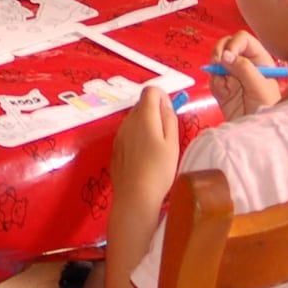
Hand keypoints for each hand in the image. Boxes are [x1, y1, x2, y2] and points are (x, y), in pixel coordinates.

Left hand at [110, 86, 180, 215]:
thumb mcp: (172, 143)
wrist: (135, 196)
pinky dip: (137, 137)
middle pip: (142, 104)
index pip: (150, 91)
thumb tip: (165, 105)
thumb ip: (169, 119)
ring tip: (156, 148)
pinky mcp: (115, 148)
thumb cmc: (159, 169)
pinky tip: (144, 157)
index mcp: (143, 116)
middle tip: (167, 134)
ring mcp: (119, 134)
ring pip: (134, 119)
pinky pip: (128, 133)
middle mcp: (128, 121)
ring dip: (146, 125)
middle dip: (155, 112)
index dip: (162, 97)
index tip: (170, 114)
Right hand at [209, 31, 283, 120]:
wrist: (257, 132)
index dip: (233, 44)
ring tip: (225, 86)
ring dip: (216, 71)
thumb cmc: (267, 109)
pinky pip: (212, 79)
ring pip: (216, 62)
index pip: (243, 40)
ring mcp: (232, 75)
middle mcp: (244, 64)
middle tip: (216, 63)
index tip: (227, 56)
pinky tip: (223, 94)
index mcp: (259, 59)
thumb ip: (244, 69)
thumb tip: (226, 56)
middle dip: (219, 53)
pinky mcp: (222, 87)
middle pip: (226, 45)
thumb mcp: (260, 87)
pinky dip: (214, 85)